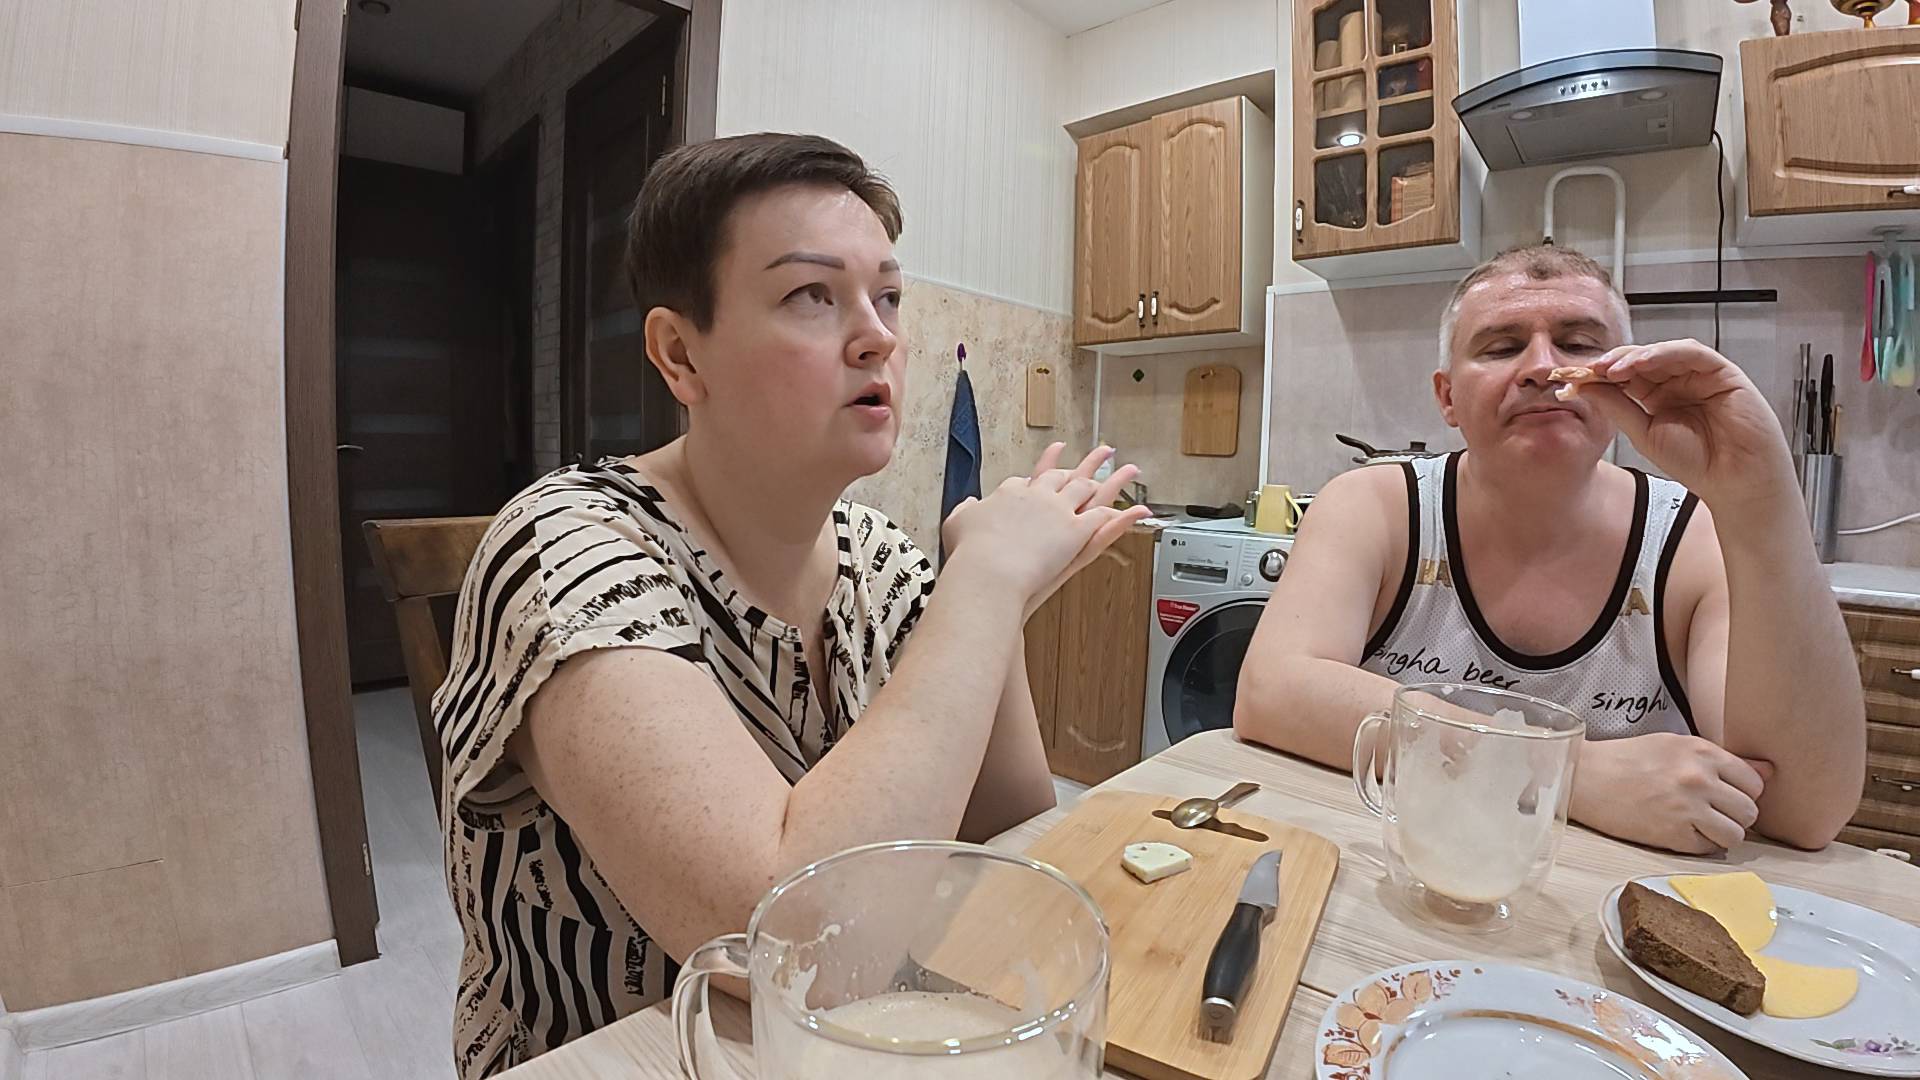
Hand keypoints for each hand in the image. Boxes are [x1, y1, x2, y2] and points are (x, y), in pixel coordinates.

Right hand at [940, 444, 1149, 609]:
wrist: (987, 571)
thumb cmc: (969, 553)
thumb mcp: (957, 524)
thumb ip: (966, 512)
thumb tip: (970, 506)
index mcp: (1012, 493)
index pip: (1034, 476)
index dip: (1048, 465)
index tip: (1058, 456)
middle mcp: (1039, 497)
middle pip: (1068, 476)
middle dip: (1087, 464)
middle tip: (1103, 453)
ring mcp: (1060, 513)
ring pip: (1091, 490)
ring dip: (1113, 478)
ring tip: (1129, 469)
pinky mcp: (1076, 532)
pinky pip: (1103, 519)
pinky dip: (1122, 515)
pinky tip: (1137, 508)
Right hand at [1570, 733, 1765, 853]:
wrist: (1585, 778)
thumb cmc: (1627, 759)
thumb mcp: (1675, 745)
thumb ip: (1723, 760)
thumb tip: (1770, 771)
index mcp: (1702, 752)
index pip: (1754, 783)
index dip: (1744, 792)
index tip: (1727, 796)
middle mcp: (1699, 779)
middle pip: (1749, 811)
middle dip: (1736, 816)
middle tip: (1713, 814)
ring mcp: (1687, 808)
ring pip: (1736, 835)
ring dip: (1722, 834)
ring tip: (1701, 826)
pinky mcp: (1672, 835)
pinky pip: (1708, 849)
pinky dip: (1700, 845)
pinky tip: (1681, 832)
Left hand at [1574, 340, 1796, 509]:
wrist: (1735, 481)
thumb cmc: (1696, 463)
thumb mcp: (1644, 433)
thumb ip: (1617, 408)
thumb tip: (1584, 386)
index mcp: (1657, 397)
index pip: (1625, 377)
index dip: (1599, 375)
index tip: (1572, 380)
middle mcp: (1677, 382)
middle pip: (1641, 359)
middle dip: (1612, 362)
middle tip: (1587, 370)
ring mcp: (1699, 375)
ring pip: (1663, 352)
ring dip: (1634, 356)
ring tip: (1609, 369)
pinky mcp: (1722, 371)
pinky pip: (1691, 353)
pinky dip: (1663, 353)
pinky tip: (1640, 363)